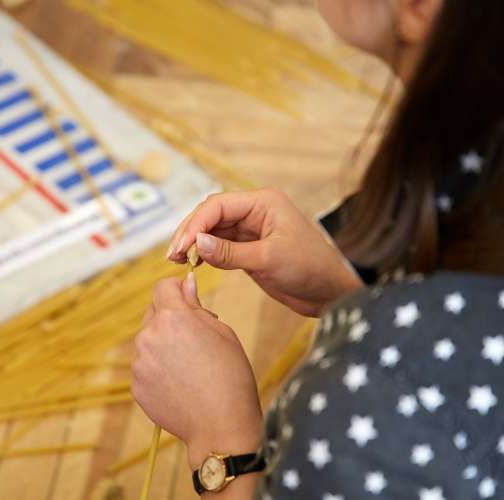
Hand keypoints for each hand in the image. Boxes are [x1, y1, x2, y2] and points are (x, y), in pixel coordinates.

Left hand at [131, 274, 261, 467]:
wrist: (221, 427)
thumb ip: (197, 306)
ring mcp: (139, 362)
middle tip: (195, 337)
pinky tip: (180, 382)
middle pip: (153, 312)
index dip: (176, 288)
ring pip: (148, 340)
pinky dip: (157, 368)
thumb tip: (185, 283)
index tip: (187, 297)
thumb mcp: (222, 332)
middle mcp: (150, 336)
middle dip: (169, 317)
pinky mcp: (136, 385)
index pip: (163, 286)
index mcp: (173, 318)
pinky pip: (145, 365)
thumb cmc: (230, 377)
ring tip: (189, 365)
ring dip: (163, 343)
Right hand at [167, 188, 362, 316]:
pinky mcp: (248, 249)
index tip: (182, 246)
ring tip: (177, 261)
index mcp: (263, 202)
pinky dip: (205, 254)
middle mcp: (255, 211)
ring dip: (194, 244)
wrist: (330, 293)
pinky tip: (194, 264)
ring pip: (212, 231)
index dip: (196, 224)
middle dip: (190, 233)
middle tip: (173, 255)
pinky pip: (220, 246)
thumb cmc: (310, 269)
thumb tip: (197, 243)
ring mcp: (251, 230)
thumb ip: (231, 252)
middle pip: (211, 215)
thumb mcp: (269, 259)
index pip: (218, 205)